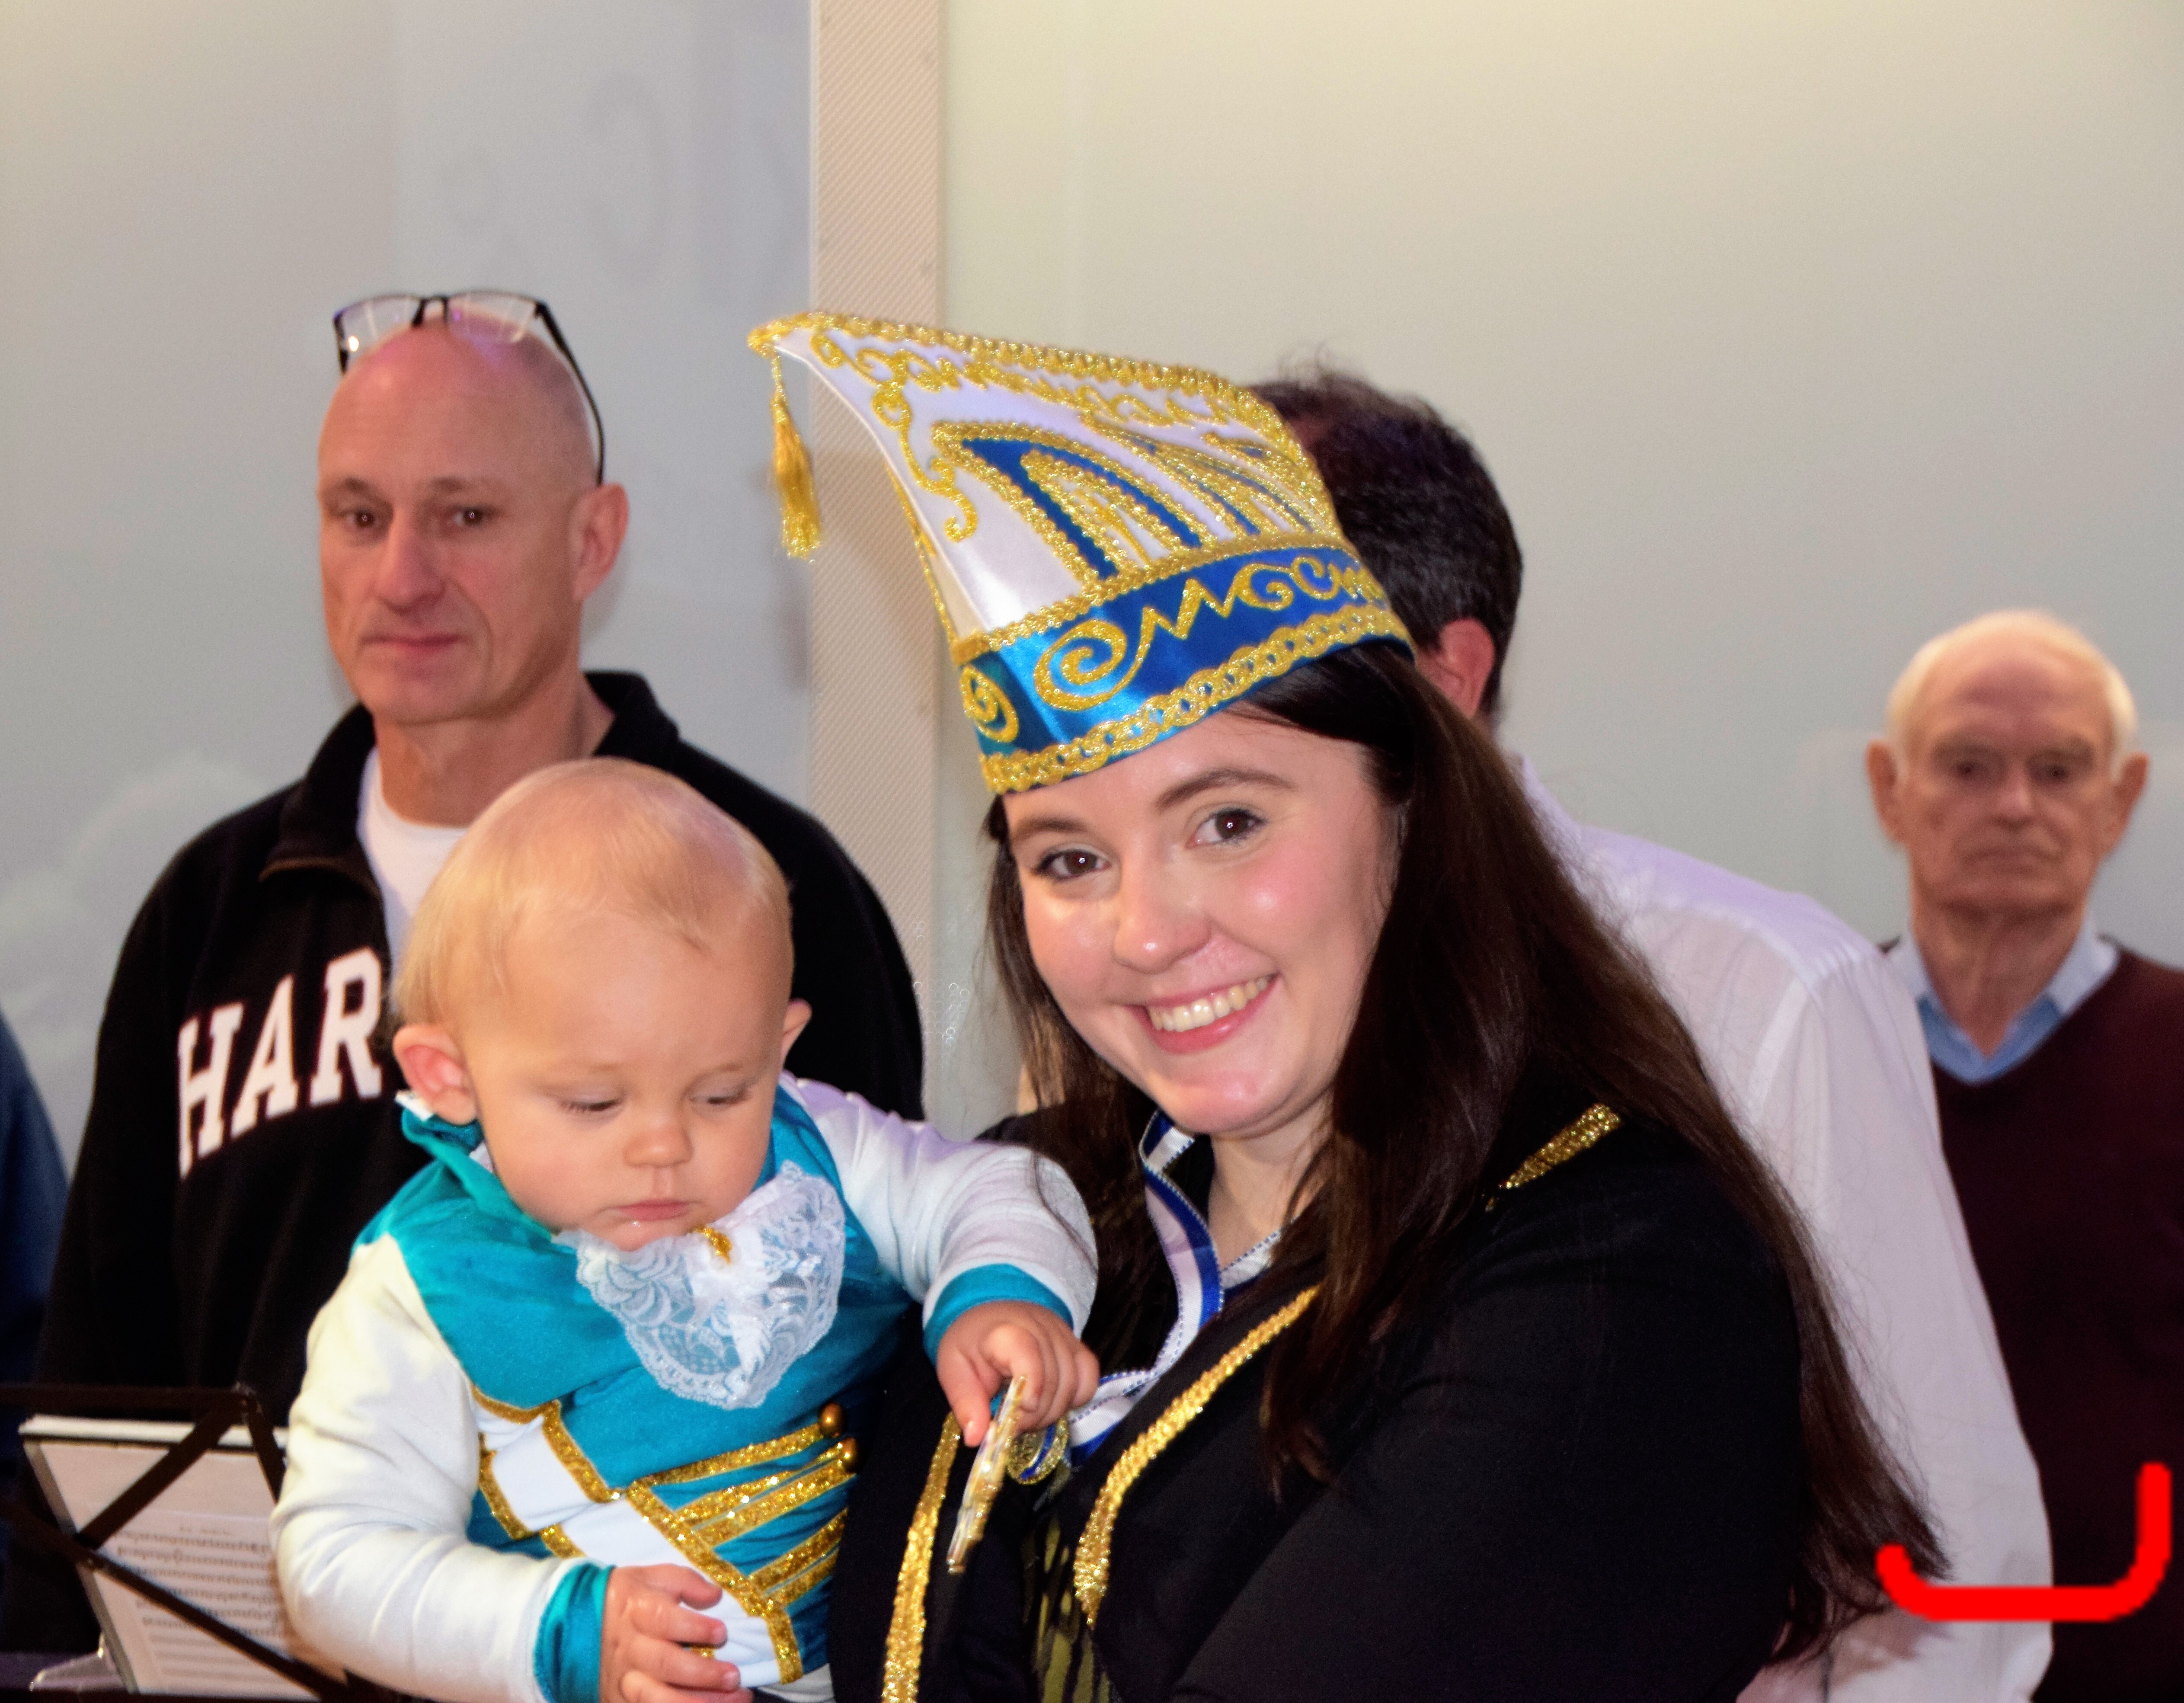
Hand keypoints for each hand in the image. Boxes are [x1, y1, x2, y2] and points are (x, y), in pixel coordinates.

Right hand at [599, 1564, 750, 1702]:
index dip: (695, 1628)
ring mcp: (624, 1679)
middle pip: (665, 1665)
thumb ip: (685, 1582)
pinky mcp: (620, 1700)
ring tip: (732, 1699)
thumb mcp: (653, 1578)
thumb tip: (714, 1596)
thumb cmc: (631, 1599)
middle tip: (734, 1676)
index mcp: (638, 1612)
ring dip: (695, 1701)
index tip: (722, 1632)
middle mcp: (630, 1649)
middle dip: (702, 1674)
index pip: (665, 1621)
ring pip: (657, 1698)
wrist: (581, 1622)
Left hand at [935, 1300, 1100, 1445]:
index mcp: (1005, 1330)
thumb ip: (965, 1401)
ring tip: (1028, 1415)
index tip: (1019, 1414)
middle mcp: (1041, 1327)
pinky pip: (1089, 1377)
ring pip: (1073, 1383)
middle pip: (1054, 1378)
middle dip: (1034, 1414)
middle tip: (1013, 1425)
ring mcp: (1064, 1334)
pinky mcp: (1078, 1344)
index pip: (1028, 1353)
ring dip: (1052, 1411)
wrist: (991, 1315)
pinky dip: (1075, 1398)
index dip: (1030, 1386)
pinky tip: (1052, 1402)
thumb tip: (977, 1438)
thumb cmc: (971, 1344)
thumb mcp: (953, 1369)